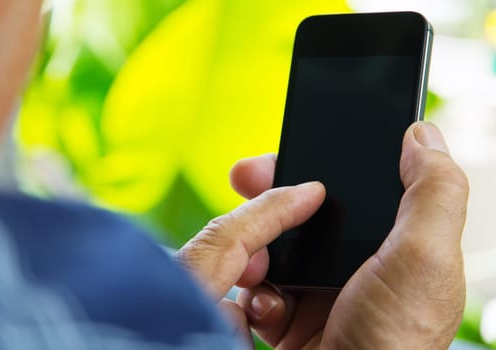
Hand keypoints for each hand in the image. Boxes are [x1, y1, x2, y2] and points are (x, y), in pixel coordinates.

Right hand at [177, 122, 468, 348]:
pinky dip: (255, 291)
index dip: (315, 164)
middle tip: (243, 179)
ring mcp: (320, 289)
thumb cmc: (394, 340)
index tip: (284, 152)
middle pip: (303, 209)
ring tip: (253, 262)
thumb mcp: (424, 260)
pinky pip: (260, 287)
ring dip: (254, 245)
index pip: (349, 185)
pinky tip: (264, 303)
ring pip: (274, 244)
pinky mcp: (291, 315)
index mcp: (389, 242)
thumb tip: (421, 133)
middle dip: (269, 194)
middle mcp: (354, 262)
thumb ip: (434, 192)